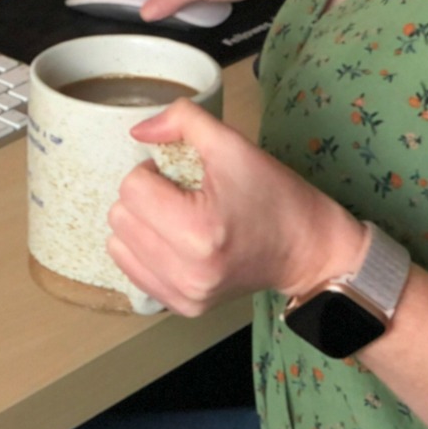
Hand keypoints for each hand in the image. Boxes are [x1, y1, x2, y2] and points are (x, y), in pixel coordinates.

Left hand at [105, 99, 361, 317]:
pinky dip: (145, 252)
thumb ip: (183, 120)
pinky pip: (133, 272)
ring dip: (140, 225)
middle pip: (120, 217)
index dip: (151, 171)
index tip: (179, 175)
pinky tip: (174, 243)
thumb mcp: (233, 144)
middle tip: (180, 196)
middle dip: (144, 198)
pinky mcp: (184, 308)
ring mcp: (184, 295)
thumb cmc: (273, 193)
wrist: (309, 249)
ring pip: (118, 246)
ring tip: (177, 219)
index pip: (131, 188)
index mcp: (198, 230)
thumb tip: (137, 131)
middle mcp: (187, 271)